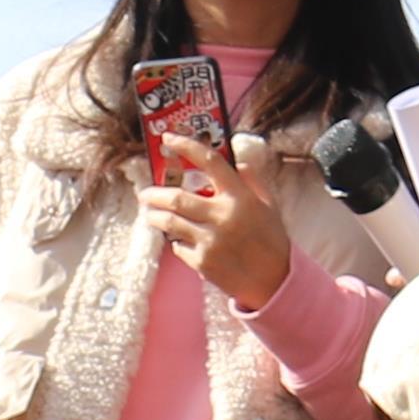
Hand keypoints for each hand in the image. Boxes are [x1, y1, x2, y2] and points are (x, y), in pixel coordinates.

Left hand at [137, 146, 297, 311]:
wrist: (273, 281)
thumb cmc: (271, 239)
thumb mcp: (268, 204)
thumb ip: (252, 180)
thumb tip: (237, 160)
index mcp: (240, 196)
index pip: (210, 162)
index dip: (186, 146)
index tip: (168, 138)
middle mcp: (222, 216)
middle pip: (177, 198)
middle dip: (155, 193)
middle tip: (145, 193)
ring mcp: (210, 240)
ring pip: (170, 223)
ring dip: (155, 217)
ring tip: (150, 214)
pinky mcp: (202, 262)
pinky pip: (178, 247)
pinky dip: (176, 241)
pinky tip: (179, 239)